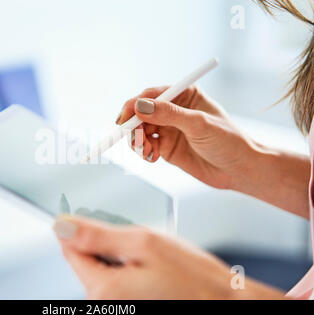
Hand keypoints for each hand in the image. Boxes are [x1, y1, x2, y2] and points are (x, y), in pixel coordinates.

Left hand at [53, 216, 284, 298]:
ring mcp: (116, 304)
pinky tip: (150, 264)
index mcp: (103, 289)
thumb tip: (62, 227)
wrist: (225, 301)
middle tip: (135, 237)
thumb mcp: (145, 243)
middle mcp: (104, 302)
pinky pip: (116, 276)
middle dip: (105, 241)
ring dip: (118, 252)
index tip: (89, 214)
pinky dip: (128, 264)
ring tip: (148, 252)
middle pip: (85, 258)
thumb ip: (98, 236)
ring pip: (102, 266)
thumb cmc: (194, 277)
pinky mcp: (128, 301)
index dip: (77, 227)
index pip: (69, 249)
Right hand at [117, 86, 257, 188]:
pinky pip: (145, 146)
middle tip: (133, 138)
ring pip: (140, 131)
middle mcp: (173, 111)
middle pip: (141, 113)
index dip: (135, 105)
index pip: (151, 95)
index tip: (125, 117)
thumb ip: (169, 114)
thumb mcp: (199, 124)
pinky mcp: (166, 148)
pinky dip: (143, 152)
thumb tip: (140, 106)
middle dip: (133, 126)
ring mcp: (168, 129)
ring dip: (137, 141)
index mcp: (184, 95)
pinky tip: (152, 157)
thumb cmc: (228, 141)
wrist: (240, 170)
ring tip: (146, 151)